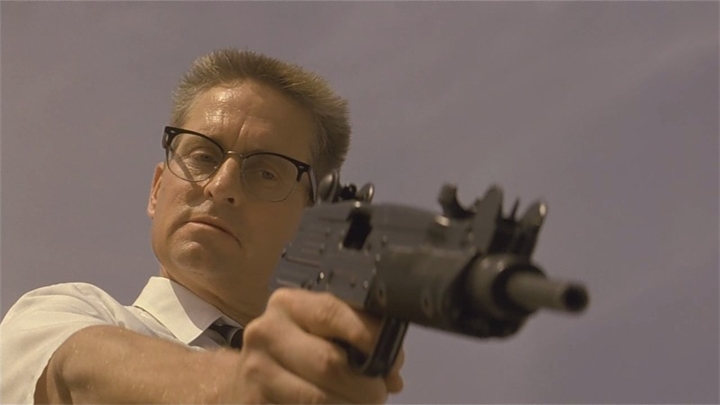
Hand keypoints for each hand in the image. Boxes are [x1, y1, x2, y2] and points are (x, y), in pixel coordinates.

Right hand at [224, 288, 404, 403]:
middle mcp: (267, 332)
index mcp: (289, 304)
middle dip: (365, 385)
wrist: (248, 379)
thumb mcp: (320, 332)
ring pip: (317, 398)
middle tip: (379, 393)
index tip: (392, 358)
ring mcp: (256, 372)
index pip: (331, 313)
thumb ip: (358, 338)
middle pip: (328, 362)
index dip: (368, 336)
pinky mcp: (253, 403)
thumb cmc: (297, 350)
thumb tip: (392, 371)